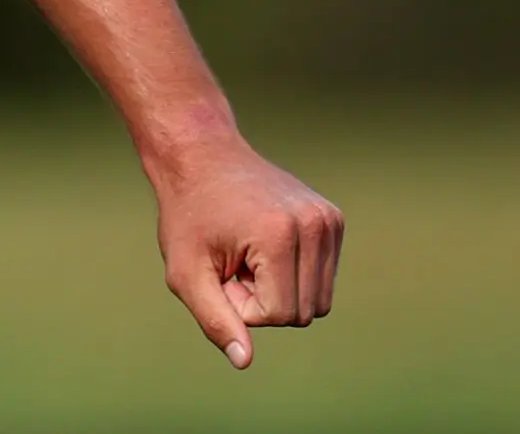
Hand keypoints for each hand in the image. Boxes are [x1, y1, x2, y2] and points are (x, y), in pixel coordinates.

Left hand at [151, 131, 343, 368]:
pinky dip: (294, 273)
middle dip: (265, 300)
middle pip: (305, 312)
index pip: (279, 315)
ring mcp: (328, 219)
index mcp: (279, 236)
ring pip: (319, 299)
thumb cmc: (188, 216)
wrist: (201, 156)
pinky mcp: (333, 219)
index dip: (242, 305)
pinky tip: (264, 242)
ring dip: (281, 289)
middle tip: (233, 262)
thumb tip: (244, 362)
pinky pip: (323, 277)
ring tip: (249, 253)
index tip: (220, 271)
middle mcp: (314, 225)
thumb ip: (215, 320)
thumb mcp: (186, 272)